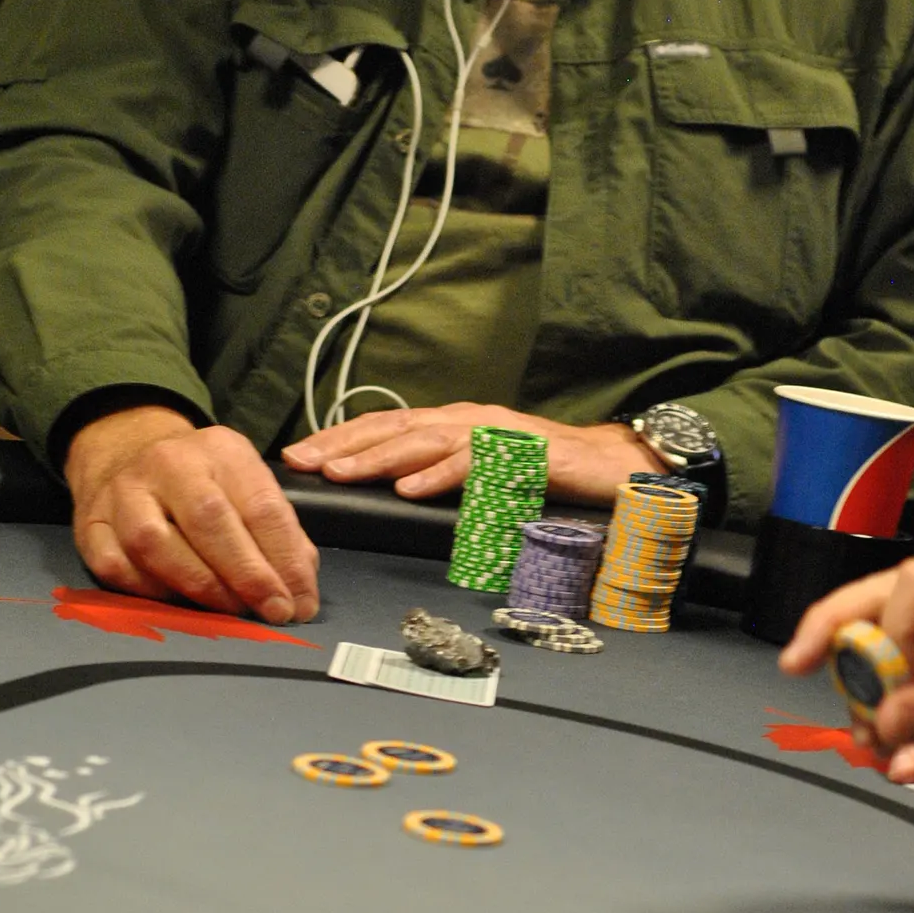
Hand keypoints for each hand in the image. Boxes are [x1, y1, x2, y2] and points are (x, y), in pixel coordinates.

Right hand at [66, 409, 319, 624]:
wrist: (127, 453)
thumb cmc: (203, 481)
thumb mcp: (246, 485)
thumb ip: (278, 531)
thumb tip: (300, 587)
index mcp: (221, 449)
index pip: (261, 504)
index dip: (285, 557)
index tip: (301, 599)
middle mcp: (169, 463)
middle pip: (209, 520)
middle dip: (247, 574)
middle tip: (273, 611)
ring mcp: (123, 492)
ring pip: (155, 544)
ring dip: (200, 586)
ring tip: (232, 611)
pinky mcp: (90, 524)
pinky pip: (117, 567)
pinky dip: (152, 592)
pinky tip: (180, 604)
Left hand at [282, 404, 654, 504]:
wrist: (613, 468)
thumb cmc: (548, 476)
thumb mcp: (486, 474)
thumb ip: (445, 474)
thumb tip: (393, 492)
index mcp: (458, 423)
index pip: (389, 425)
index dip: (342, 438)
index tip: (299, 457)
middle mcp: (472, 420)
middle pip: (398, 426)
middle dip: (346, 444)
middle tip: (303, 462)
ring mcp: (499, 434)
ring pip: (428, 440)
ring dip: (380, 457)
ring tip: (342, 473)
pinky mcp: (525, 455)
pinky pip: (477, 464)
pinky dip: (440, 475)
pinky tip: (412, 488)